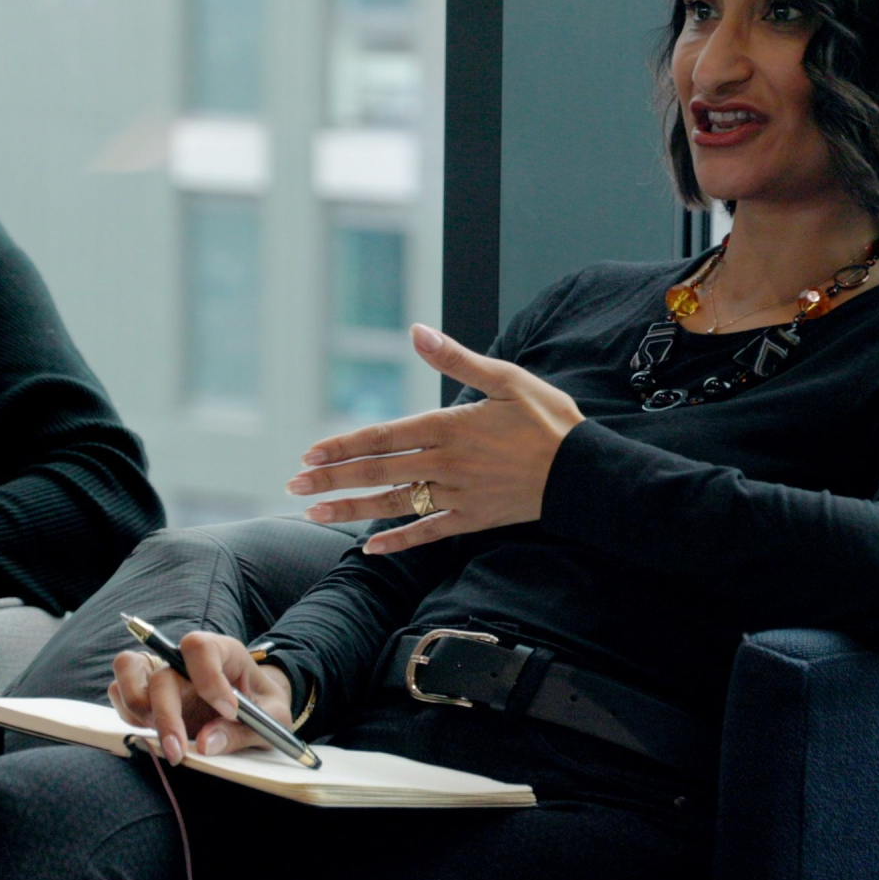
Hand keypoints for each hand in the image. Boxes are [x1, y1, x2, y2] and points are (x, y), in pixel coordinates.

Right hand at [109, 633, 294, 763]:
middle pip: (161, 674)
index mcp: (223, 651)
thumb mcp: (272, 718)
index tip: (229, 711)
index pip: (200, 647)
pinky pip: (119, 695)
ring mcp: (161, 671)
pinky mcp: (145, 691)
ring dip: (139, 710)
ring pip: (127, 670)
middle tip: (178, 752)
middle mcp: (186, 658)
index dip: (209, 679)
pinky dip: (130, 718)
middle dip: (166, 716)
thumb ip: (242, 731)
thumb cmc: (265, 706)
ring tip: (166, 739)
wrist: (256, 708)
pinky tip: (156, 736)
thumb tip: (204, 743)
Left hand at [287, 323, 585, 555]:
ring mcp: (457, 495)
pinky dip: (400, 540)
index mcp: (448, 426)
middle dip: (332, 478)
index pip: (383, 437)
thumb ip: (455, 358)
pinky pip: (429, 532)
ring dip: (352, 509)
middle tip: (294, 483)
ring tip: (315, 513)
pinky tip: (372, 548)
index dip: (344, 446)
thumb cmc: (547, 419)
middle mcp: (446, 463)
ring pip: (394, 503)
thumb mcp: (505, 378)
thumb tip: (416, 331)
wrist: (584, 470)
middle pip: (378, 471)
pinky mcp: (473, 518)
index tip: (310, 453)